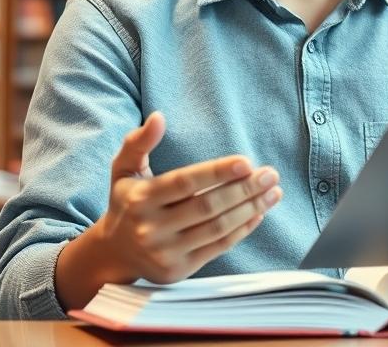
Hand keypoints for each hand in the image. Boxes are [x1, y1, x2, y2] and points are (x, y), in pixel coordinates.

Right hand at [54, 112, 281, 309]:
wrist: (114, 252)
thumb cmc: (126, 202)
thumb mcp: (124, 169)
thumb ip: (139, 142)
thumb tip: (158, 117)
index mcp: (140, 198)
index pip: (184, 182)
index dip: (217, 172)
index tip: (247, 162)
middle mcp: (151, 227)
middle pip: (207, 206)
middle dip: (244, 189)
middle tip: (271, 174)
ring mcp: (165, 252)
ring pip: (217, 228)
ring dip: (250, 209)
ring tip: (273, 192)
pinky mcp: (178, 270)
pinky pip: (217, 248)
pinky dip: (242, 230)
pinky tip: (258, 214)